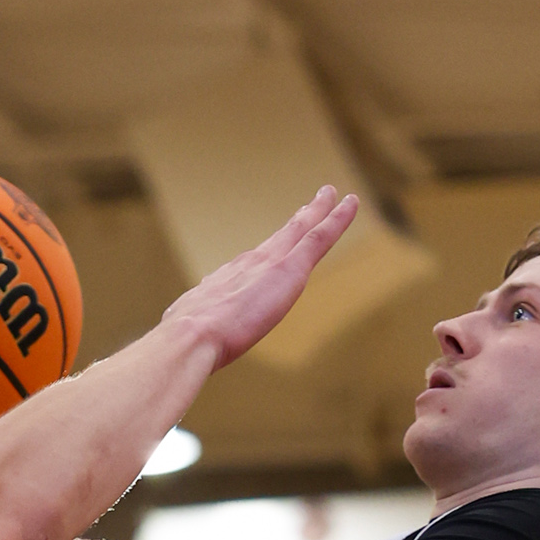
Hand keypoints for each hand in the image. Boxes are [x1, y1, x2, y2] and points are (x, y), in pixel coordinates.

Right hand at [159, 186, 358, 372]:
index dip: (271, 248)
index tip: (280, 239)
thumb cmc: (189, 343)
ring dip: (319, 210)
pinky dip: (338, 219)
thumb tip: (190, 341)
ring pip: (303, 229)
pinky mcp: (291, 268)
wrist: (192, 336)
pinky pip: (320, 236)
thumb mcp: (190, 332)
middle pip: (282, 236)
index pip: (256, 261)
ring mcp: (272, 262)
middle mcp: (250, 263)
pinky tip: (351, 203)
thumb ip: (198, 329)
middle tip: (311, 204)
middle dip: (298, 219)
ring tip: (331, 196)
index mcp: (228, 280)